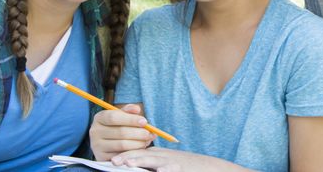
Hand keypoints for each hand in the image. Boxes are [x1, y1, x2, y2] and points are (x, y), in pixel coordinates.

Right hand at [89, 103, 155, 160]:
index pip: (114, 117)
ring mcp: (96, 146)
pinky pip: (121, 155)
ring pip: (122, 144)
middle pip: (120, 132)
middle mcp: (95, 131)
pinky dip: (133, 152)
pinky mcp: (101, 157)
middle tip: (150, 133)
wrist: (108, 142)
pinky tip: (141, 147)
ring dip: (138, 143)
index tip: (144, 121)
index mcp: (99, 117)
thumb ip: (129, 111)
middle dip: (138, 133)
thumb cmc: (118, 125)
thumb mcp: (121, 115)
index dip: (131, 119)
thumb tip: (137, 109)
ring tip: (148, 140)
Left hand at [112, 147, 251, 171]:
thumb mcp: (169, 164)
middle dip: (127, 157)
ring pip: (154, 161)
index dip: (125, 155)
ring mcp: (173, 163)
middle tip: (113, 161)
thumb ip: (154, 165)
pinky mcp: (181, 169)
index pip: (138, 152)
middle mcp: (165, 157)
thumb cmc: (188, 168)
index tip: (110, 160)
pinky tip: (157, 171)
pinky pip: (170, 170)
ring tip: (127, 163)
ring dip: (140, 161)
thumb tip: (133, 166)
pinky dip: (163, 170)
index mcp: (159, 155)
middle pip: (143, 155)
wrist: (212, 168)